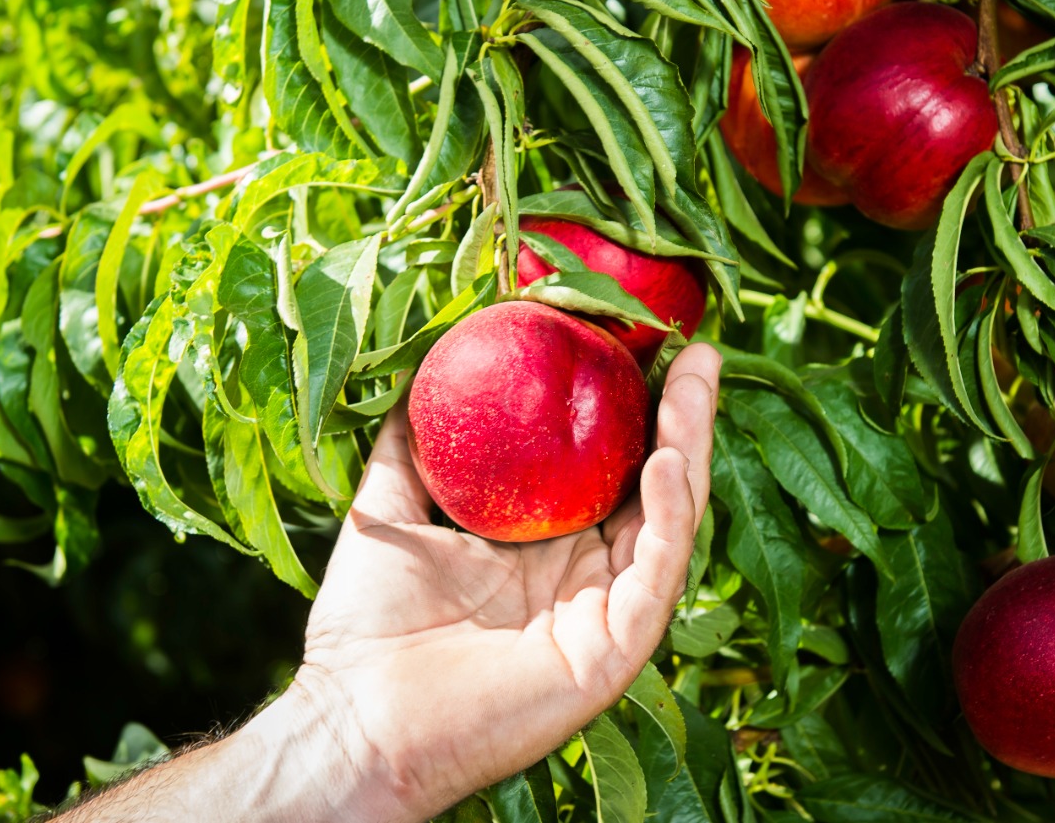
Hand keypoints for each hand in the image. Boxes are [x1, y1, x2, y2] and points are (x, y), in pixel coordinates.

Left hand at [287, 343, 721, 820]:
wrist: (356, 718)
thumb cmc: (368, 624)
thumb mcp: (389, 508)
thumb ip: (410, 444)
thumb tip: (416, 369)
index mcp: (547, 540)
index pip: (609, 460)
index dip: (633, 402)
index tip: (643, 336)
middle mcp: (587, 570)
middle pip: (655, 480)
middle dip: (684, 412)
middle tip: (698, 348)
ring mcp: (606, 608)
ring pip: (670, 517)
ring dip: (690, 445)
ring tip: (695, 381)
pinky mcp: (615, 647)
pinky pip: (655, 572)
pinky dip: (669, 515)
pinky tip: (665, 461)